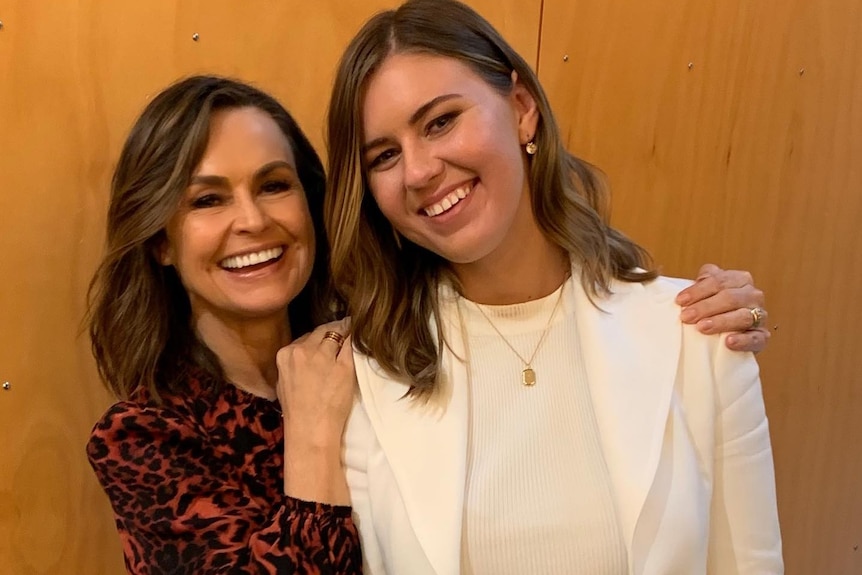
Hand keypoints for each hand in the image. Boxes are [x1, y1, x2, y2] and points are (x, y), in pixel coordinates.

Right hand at [277, 320, 354, 504]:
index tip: (326, 339)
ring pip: (337, 334)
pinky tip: (362, 341)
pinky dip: (356, 343)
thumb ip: (293, 364)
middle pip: (321, 331)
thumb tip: (304, 354)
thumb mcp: (285, 382)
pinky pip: (351, 346)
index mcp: (286, 355)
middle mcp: (303, 351)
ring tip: (355, 332)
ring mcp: (324, 357)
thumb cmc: (297, 411)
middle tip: (344, 330)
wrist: (310, 429)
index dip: (318, 338)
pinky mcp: (343, 366)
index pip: (305, 336)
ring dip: (346, 333)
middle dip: (332, 331)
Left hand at [675, 264, 769, 352]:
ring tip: (702, 327)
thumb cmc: (715, 308)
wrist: (729, 333)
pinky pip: (756, 338)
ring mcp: (759, 315)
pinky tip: (728, 342)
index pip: (719, 281)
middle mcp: (753, 295)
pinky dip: (743, 340)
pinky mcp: (762, 336)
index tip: (679, 301)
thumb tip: (693, 282)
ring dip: (721, 322)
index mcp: (740, 279)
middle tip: (686, 317)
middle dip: (705, 307)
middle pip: (730, 298)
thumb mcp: (707, 292)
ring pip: (743, 316)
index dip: (698, 291)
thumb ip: (702, 282)